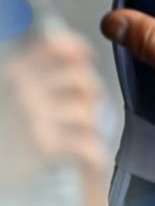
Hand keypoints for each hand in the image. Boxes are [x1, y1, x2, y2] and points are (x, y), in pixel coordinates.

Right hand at [0, 31, 106, 184]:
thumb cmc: (2, 129)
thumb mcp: (7, 90)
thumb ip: (35, 72)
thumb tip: (79, 54)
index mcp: (14, 72)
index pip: (53, 46)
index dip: (76, 50)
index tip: (85, 57)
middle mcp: (25, 90)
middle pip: (81, 81)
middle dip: (90, 94)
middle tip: (85, 106)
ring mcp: (36, 118)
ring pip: (88, 114)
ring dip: (91, 128)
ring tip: (82, 136)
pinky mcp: (45, 147)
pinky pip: (88, 145)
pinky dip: (95, 154)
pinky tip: (91, 159)